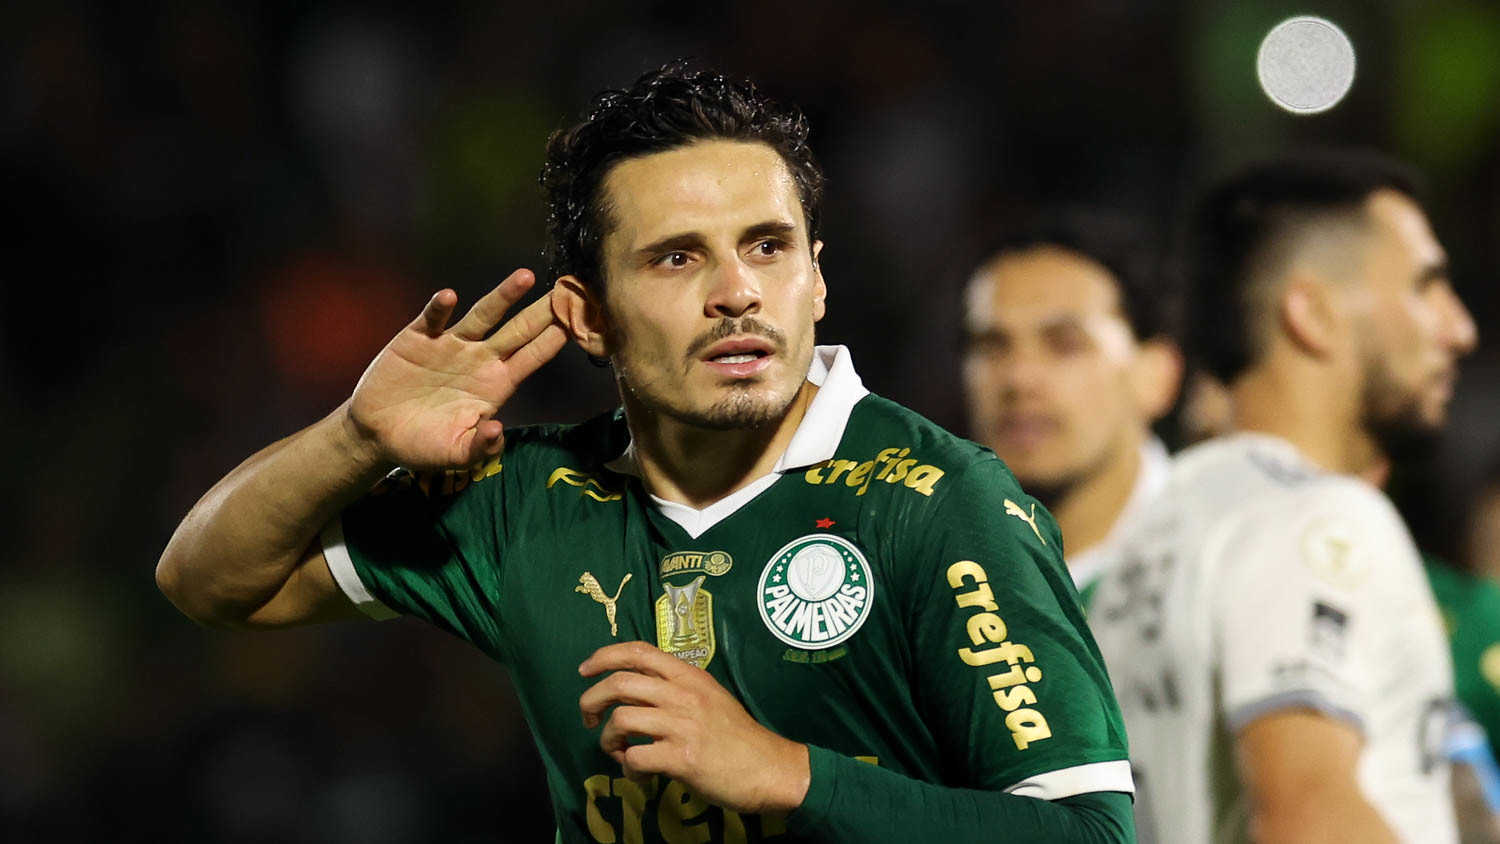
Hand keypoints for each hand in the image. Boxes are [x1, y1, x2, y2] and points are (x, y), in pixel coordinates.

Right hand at [344, 269, 567, 470]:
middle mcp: (479, 359)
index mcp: (496, 385)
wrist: (377, 434)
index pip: (533, 357)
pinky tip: (449, 297)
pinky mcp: (417, 339)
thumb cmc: (423, 445)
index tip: (582, 320)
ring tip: (526, 277)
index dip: (556, 339)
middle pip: (518, 330)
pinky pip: (432, 319)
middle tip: (568, 287)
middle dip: (543, 310)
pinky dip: (440, 308)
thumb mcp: (455, 454)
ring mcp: (450, 346)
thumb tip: (496, 431)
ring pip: (482, 316)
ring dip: (503, 296)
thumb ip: (479, 447)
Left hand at [579, 641, 810, 814]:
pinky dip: (628, 768)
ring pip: (621, 720)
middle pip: (619, 683)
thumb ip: (677, 689)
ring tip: (617, 752)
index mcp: (689, 676)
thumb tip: (636, 694)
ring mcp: (682, 725)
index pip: (638, 651)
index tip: (585, 670)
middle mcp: (683, 694)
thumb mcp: (710, 697)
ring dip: (607, 740)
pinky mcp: (682, 758)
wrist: (770, 768)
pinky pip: (635, 758)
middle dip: (591, 700)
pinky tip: (639, 772)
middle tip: (588, 717)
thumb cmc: (738, 735)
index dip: (604, 656)